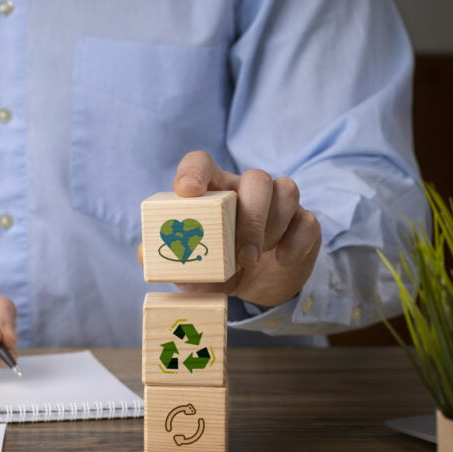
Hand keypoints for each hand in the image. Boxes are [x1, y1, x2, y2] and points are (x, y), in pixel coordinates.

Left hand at [170, 151, 321, 306]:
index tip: (187, 192)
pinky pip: (307, 220)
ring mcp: (278, 204)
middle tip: (242, 255)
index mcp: (213, 191)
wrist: (255, 287)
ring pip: (286, 191)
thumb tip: (144, 253)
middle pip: (256, 178)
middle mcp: (246, 189)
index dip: (194, 172)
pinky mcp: (302, 223)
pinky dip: (296, 241)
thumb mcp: (190, 269)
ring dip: (272, 227)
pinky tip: (282, 260)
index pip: (201, 163)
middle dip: (251, 217)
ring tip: (257, 259)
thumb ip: (168, 259)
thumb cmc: (216, 268)